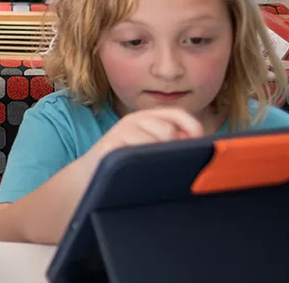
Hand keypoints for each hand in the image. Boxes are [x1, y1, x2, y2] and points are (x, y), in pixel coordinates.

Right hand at [88, 108, 203, 159]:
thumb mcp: (148, 147)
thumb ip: (170, 142)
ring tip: (150, 166)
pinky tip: (140, 169)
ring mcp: (121, 131)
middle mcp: (133, 120)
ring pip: (155, 139)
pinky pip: (138, 149)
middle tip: (171, 163)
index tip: (201, 142)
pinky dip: (143, 160)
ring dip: (158, 155)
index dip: (193, 125)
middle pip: (168, 129)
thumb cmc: (125, 163)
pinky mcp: (111, 145)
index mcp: (145, 118)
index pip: (177, 113)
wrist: (88, 175)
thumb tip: (196, 143)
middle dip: (174, 147)